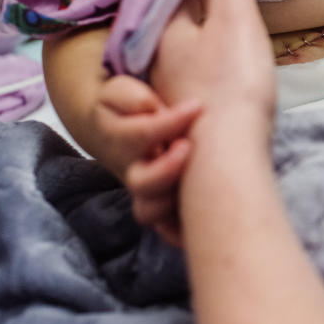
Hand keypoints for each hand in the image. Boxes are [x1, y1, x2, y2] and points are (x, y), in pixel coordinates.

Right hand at [92, 74, 200, 244]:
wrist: (119, 127)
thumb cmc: (128, 105)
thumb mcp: (122, 92)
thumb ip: (133, 98)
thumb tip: (152, 109)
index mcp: (121, 139)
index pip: (143, 134)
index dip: (170, 122)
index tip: (197, 106)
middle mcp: (134, 170)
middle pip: (143, 184)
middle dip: (166, 170)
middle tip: (188, 147)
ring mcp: (148, 191)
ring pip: (152, 210)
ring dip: (172, 201)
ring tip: (198, 180)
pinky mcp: (162, 205)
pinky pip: (168, 228)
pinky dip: (180, 231)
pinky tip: (204, 217)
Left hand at [151, 0, 275, 147]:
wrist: (225, 162)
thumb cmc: (231, 86)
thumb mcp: (234, 20)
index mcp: (165, 28)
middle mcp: (158, 57)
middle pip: (174, 15)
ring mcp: (170, 89)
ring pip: (181, 47)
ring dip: (198, 28)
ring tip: (222, 11)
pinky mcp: (187, 115)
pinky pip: (191, 74)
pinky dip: (204, 60)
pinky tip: (224, 64)